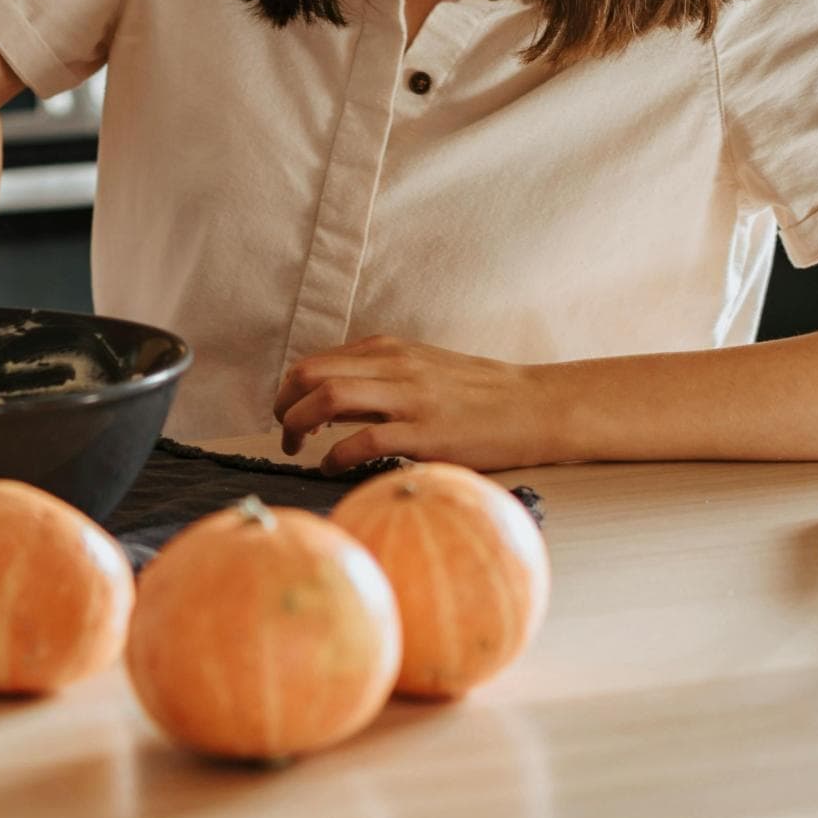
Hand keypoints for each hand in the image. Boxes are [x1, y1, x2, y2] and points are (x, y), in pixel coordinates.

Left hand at [272, 334, 550, 474]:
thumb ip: (380, 377)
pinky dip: (335, 455)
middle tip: (284, 432)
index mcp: (388, 350)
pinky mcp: (426, 433)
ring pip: (328, 397)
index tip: (287, 412)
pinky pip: (364, 441)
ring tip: (296, 448)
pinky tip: (331, 467)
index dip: (289, 389)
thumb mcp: (422, 368)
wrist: (534, 405)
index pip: (316, 361)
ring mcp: (409, 397)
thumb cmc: (478, 393)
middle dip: (284, 404)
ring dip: (299, 424)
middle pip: (311, 373)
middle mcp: (393, 365)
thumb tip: (331, 400)